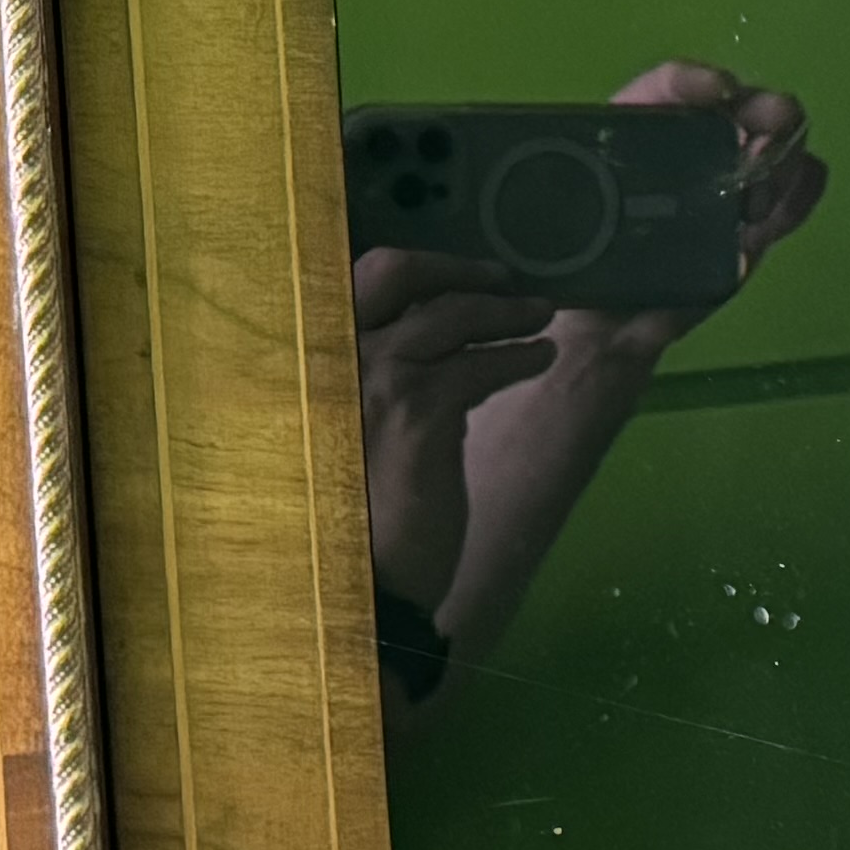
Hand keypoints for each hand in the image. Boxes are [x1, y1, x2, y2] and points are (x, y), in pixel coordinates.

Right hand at [352, 245, 558, 625]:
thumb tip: (444, 348)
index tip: (457, 271)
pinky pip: (480, 364)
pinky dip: (518, 356)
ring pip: (449, 313)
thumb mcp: (361, 428)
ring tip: (540, 316)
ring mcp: (369, 379)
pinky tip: (539, 357)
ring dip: (505, 311)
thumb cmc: (357, 511)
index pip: (356, 282)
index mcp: (308, 359)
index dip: (413, 269)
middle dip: (455, 268)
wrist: (362, 581)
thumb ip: (388, 381)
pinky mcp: (417, 413)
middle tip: (503, 278)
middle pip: (392, 272)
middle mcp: (327, 356)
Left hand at [574, 58, 820, 366]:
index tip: (719, 91)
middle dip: (759, 112)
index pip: (663, 89)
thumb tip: (630, 228)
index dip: (692, 81)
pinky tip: (778, 214)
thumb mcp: (563, 241)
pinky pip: (794, 193)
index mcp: (630, 134)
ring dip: (781, 159)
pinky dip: (800, 195)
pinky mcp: (754, 220)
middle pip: (736, 106)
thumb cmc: (576, 278)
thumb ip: (592, 231)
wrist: (607, 332)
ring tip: (755, 204)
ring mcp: (726, 182)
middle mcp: (687, 147)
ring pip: (775, 142)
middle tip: (762, 145)